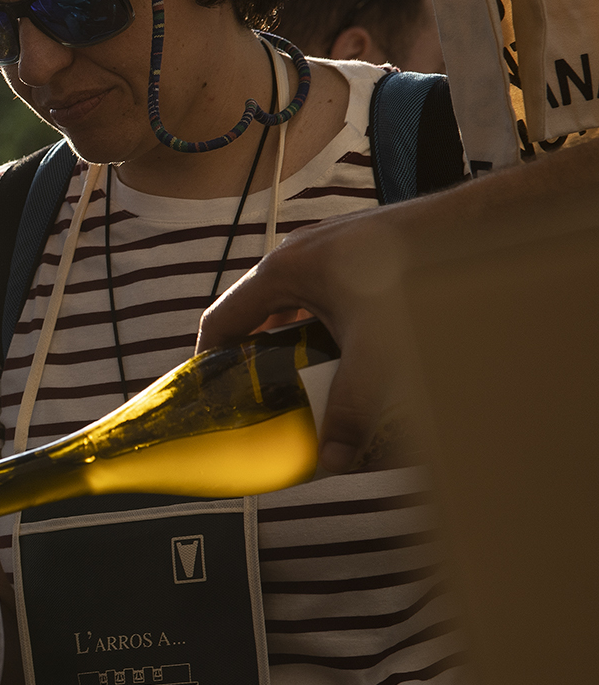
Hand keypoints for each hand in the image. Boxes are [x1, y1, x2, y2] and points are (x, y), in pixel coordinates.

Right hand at [197, 213, 394, 475]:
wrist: (475, 226)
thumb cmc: (416, 269)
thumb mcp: (375, 347)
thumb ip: (352, 405)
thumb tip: (336, 458)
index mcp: (284, 271)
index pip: (222, 318)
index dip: (209, 360)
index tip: (209, 395)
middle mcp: (301, 258)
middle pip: (257, 317)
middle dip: (258, 360)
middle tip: (262, 398)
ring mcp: (331, 255)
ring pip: (294, 310)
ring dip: (296, 347)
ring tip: (308, 383)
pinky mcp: (360, 259)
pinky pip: (325, 302)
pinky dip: (327, 332)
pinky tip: (352, 356)